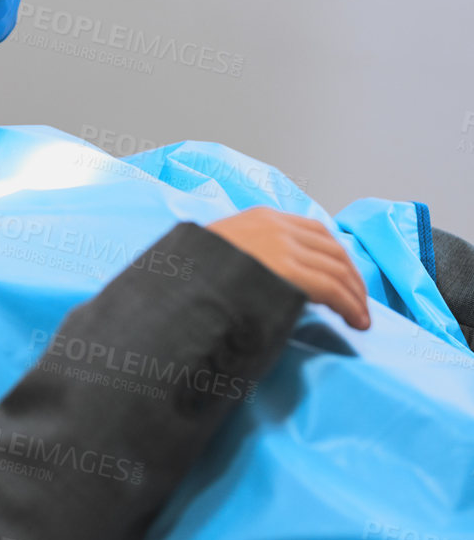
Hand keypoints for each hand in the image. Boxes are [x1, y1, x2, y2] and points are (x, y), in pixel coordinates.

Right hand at [207, 207, 370, 329]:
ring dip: (355, 296)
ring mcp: (283, 247)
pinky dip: (350, 306)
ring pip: (338, 269)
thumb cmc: (192, 272)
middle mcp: (276, 227)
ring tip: (360, 318)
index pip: (315, 231)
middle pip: (333, 249)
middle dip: (353, 278)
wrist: (178, 281)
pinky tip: (355, 321)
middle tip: (359, 302)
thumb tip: (266, 271)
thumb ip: (248, 250)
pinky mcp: (288, 270)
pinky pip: (333, 288)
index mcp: (260, 218)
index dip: (337, 257)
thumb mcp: (220, 249)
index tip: (345, 279)